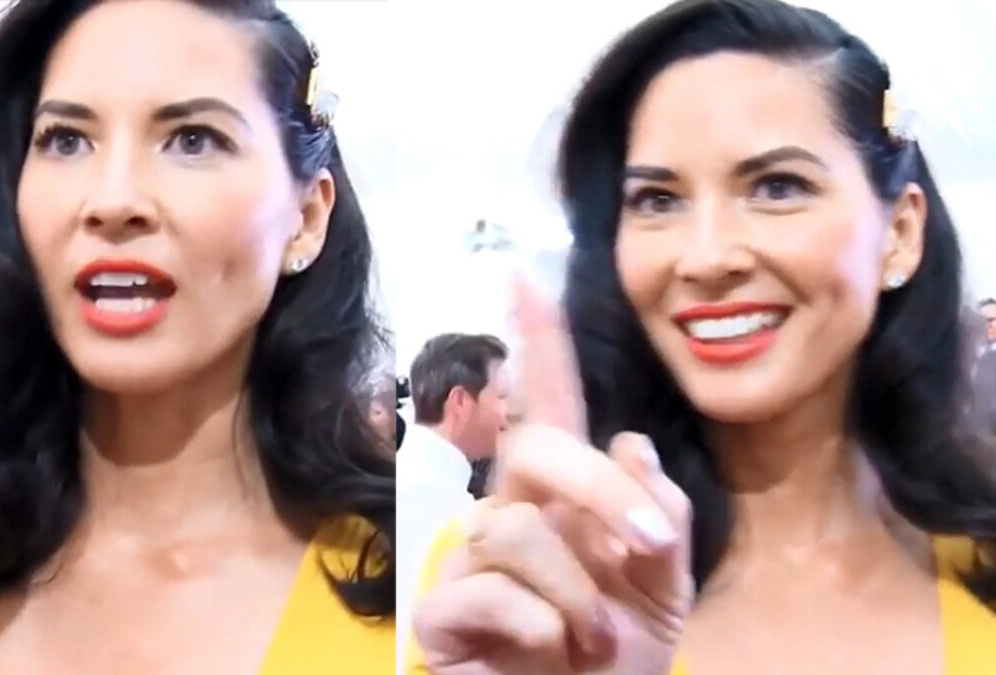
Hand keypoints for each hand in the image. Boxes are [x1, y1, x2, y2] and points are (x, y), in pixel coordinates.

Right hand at [412, 275, 693, 673]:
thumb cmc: (617, 665)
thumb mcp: (664, 593)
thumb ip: (663, 520)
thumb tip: (631, 443)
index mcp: (561, 503)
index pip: (548, 411)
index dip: (537, 346)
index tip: (523, 279)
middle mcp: (508, 515)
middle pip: (534, 450)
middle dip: (601, 491)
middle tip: (650, 550)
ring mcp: (468, 563)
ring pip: (517, 530)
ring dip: (579, 595)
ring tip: (594, 644)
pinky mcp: (437, 615)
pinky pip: (485, 591)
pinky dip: (537, 628)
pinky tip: (547, 654)